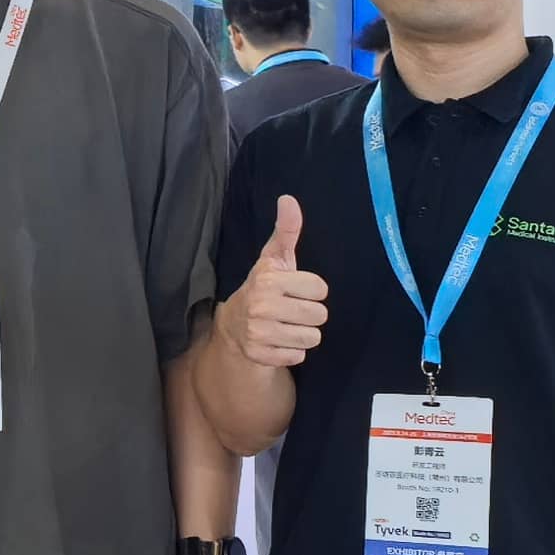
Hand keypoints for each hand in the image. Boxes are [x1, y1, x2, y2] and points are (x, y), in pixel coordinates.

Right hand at [228, 195, 328, 368]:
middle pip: (319, 315)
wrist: (233, 327)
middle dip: (310, 315)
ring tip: (285, 327)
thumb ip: (286, 231)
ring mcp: (259, 332)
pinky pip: (298, 356)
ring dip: (303, 334)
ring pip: (312, 338)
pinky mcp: (260, 355)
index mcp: (268, 280)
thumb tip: (289, 199)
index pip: (320, 289)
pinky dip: (292, 351)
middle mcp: (261, 306)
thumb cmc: (264, 289)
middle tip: (291, 311)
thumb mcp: (274, 260)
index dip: (312, 291)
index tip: (295, 291)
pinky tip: (278, 342)